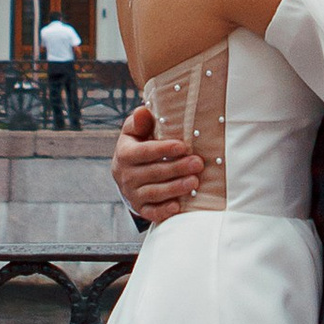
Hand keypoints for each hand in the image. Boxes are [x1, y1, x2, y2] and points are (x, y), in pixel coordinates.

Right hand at [111, 104, 203, 225]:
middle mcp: (125, 175)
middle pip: (153, 172)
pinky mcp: (139, 207)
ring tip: (194, 181)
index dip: (164, 149)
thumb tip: (143, 111)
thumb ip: (139, 121)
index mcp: (124, 153)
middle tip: (198, 163)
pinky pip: (151, 212)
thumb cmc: (137, 145)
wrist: (127, 172)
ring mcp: (132, 193)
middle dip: (177, 168)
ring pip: (154, 192)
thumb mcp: (135, 131)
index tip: (183, 146)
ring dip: (175, 188)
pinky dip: (164, 210)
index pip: (144, 152)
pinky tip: (178, 206)